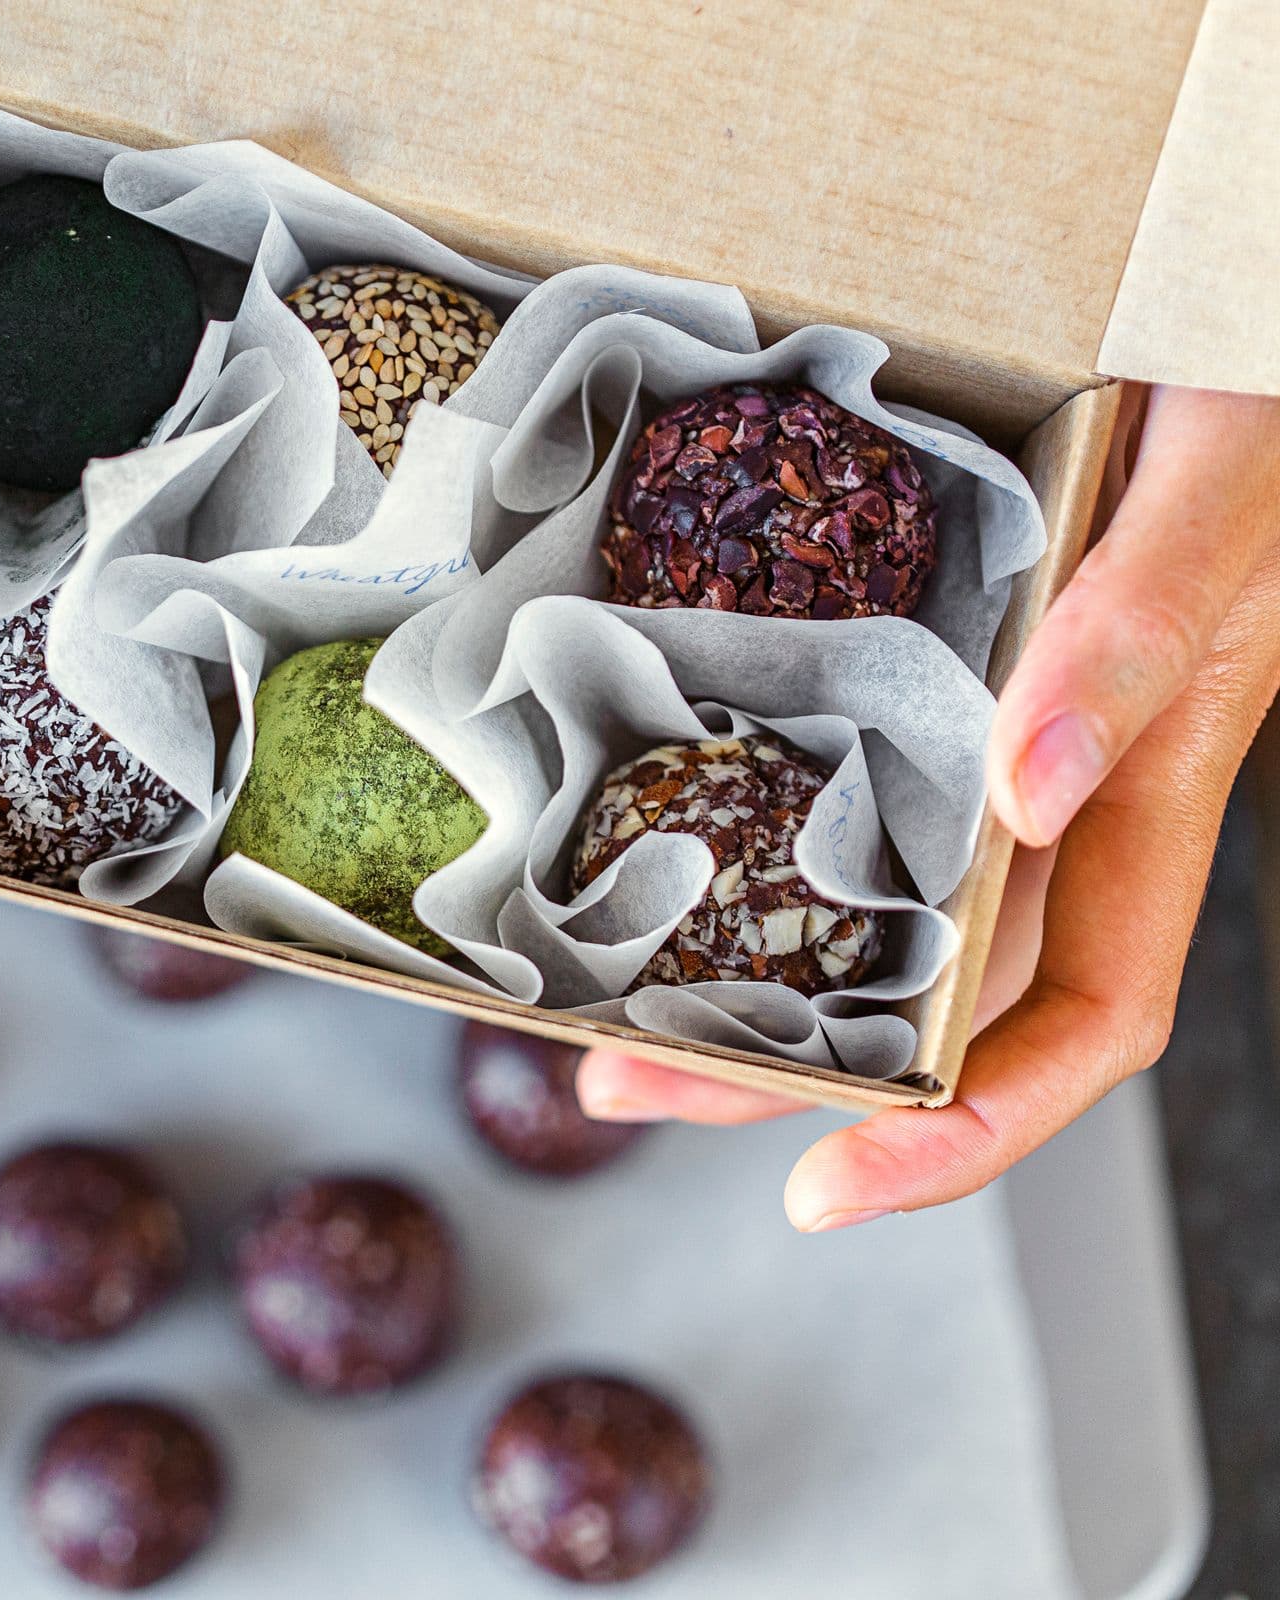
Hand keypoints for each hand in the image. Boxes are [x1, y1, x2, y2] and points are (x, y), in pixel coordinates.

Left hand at [575, 385, 1279, 1228]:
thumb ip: (1143, 635)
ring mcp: (986, 722)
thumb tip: (1033, 792)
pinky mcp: (926, 646)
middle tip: (615, 1081)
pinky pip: (830, 767)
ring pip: (865, 893)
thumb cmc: (1250, 383)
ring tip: (593, 994)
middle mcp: (1059, 782)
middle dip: (788, 1067)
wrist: (1216, 268)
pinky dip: (740, 818)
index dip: (971, 1129)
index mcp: (1146, 788)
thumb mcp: (1220, 503)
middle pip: (933, 987)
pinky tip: (649, 824)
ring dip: (743, 964)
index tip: (828, 1185)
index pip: (1079, 1019)